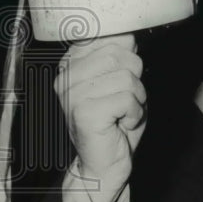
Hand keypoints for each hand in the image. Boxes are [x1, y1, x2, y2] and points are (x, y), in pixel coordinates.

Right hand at [54, 34, 146, 194]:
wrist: (103, 166)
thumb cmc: (114, 124)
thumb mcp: (120, 82)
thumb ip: (120, 57)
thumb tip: (128, 34)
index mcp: (72, 63)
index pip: (105, 36)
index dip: (126, 51)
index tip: (123, 73)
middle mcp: (66, 75)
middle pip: (119, 53)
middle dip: (135, 77)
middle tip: (125, 100)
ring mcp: (72, 93)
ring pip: (126, 76)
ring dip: (136, 97)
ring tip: (123, 113)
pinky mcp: (84, 111)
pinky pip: (127, 98)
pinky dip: (134, 113)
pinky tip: (122, 124)